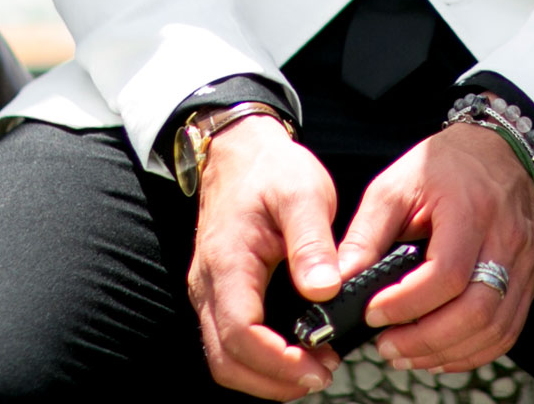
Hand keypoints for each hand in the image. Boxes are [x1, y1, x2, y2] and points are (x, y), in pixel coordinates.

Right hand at [188, 117, 345, 398]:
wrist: (241, 151)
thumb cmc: (271, 170)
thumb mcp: (303, 193)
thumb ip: (313, 243)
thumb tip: (324, 291)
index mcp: (228, 262)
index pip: (241, 332)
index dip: (277, 361)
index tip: (318, 365)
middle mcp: (209, 285)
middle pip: (226, 361)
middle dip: (273, 380)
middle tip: (321, 375)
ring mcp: (210, 292)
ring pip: (224, 358)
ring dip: (265, 376)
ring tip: (314, 368)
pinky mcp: (219, 293)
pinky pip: (229, 341)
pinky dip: (259, 360)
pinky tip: (295, 352)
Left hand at [336, 122, 533, 373]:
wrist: (498, 150)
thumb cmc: (445, 166)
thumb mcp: (395, 187)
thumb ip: (366, 235)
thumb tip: (337, 281)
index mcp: (470, 210)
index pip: (446, 273)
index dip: (407, 304)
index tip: (373, 313)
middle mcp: (504, 239)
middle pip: (476, 310)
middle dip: (426, 340)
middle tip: (387, 346)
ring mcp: (521, 262)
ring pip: (494, 328)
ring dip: (447, 353)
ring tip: (407, 353)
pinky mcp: (527, 279)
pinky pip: (507, 329)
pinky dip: (473, 351)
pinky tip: (441, 352)